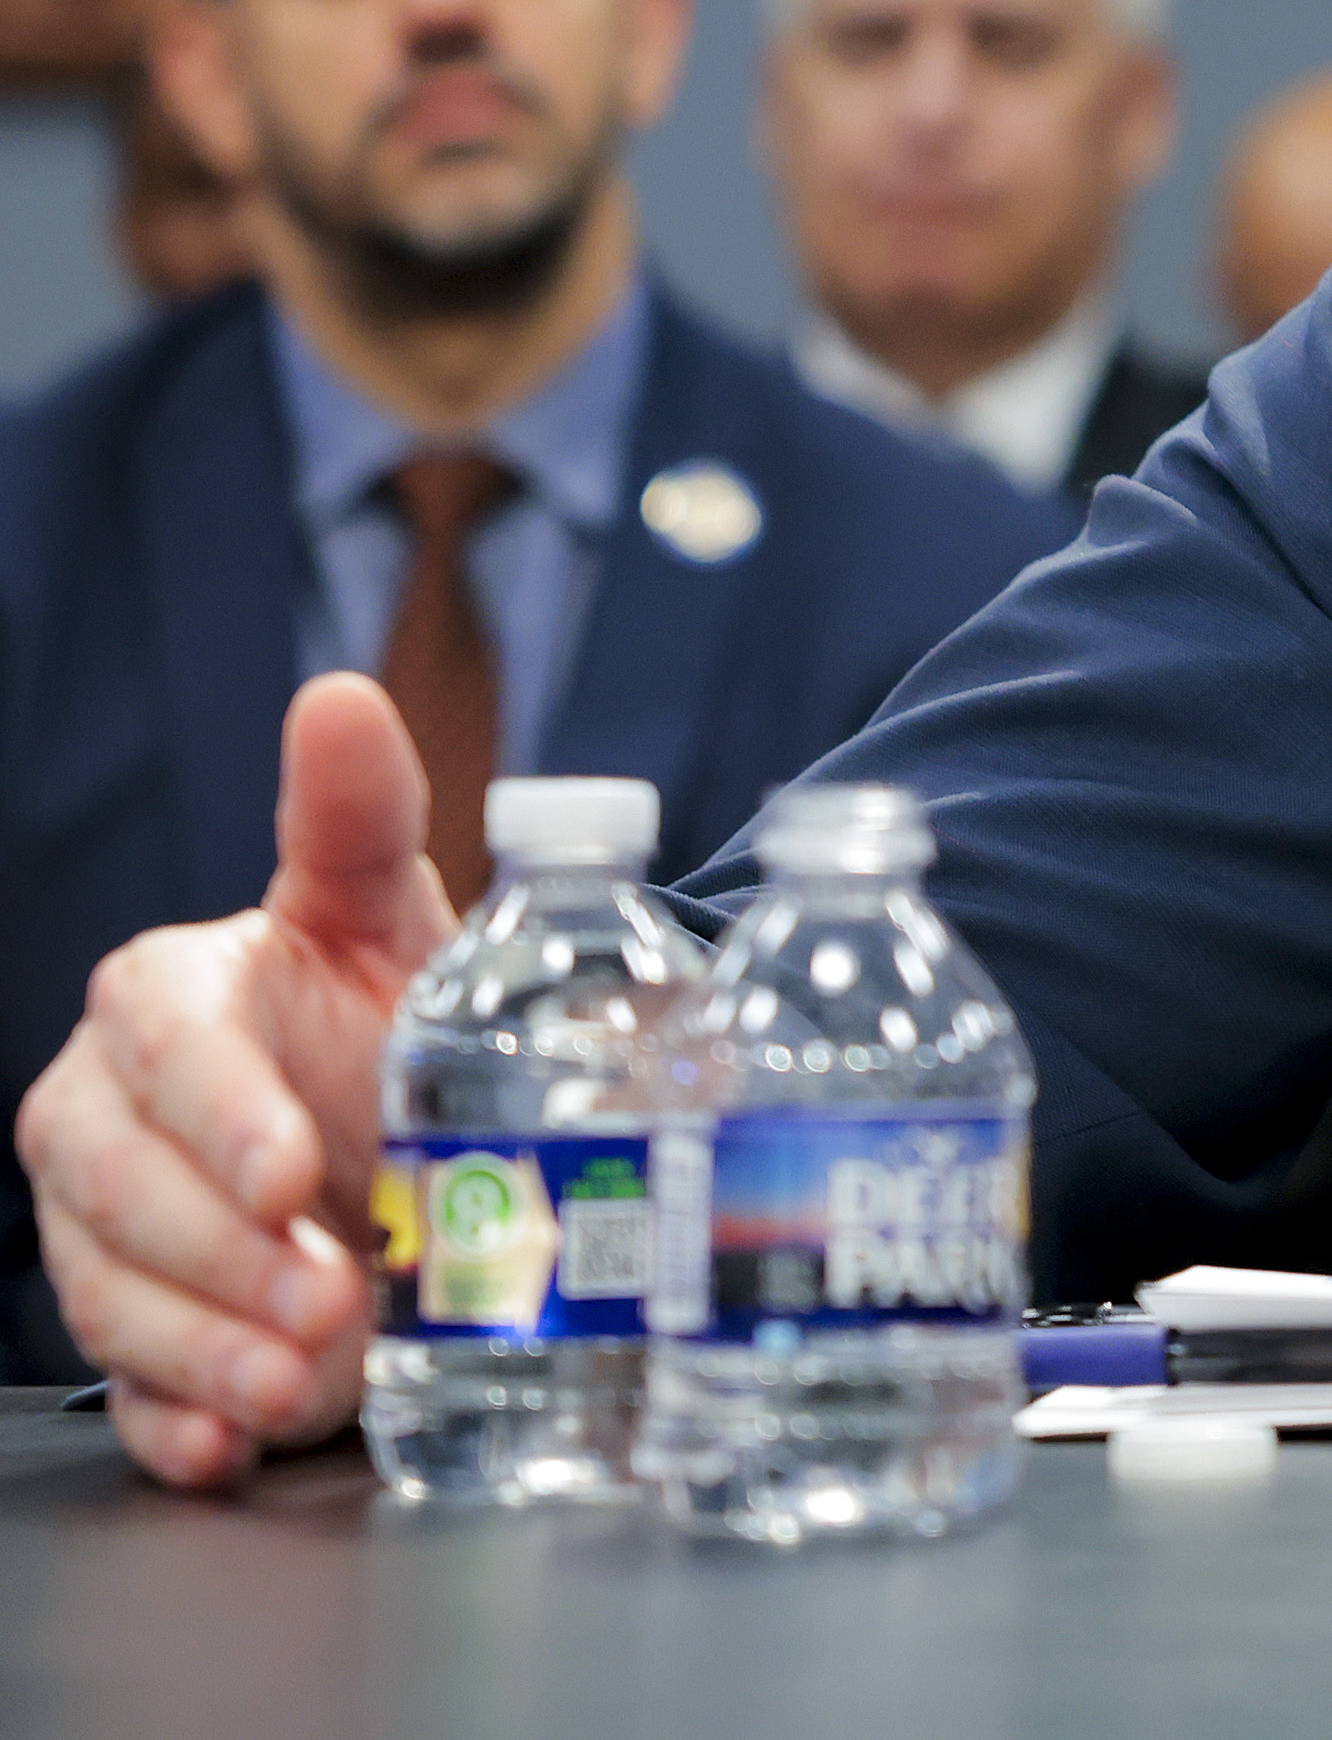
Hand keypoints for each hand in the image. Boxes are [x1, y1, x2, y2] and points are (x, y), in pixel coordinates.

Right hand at [13, 674, 455, 1487]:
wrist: (411, 1131)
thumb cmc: (382, 1010)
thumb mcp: (385, 915)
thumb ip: (354, 817)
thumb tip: (337, 695)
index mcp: (163, 1001)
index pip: (162, 1051)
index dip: (220, 1114)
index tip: (295, 1171)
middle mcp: (109, 1116)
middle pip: (120, 1190)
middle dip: (224, 1253)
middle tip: (332, 1298)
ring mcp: (110, 1232)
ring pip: (115, 1296)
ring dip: (207, 1349)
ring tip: (302, 1382)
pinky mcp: (142, 1331)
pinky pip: (128, 1387)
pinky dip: (177, 1425)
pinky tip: (227, 1446)